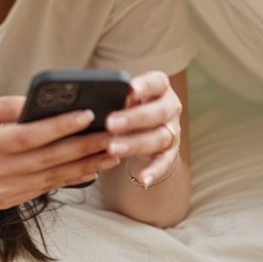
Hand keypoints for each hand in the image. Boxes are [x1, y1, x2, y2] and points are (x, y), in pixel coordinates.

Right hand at [0, 97, 121, 209]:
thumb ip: (9, 106)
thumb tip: (45, 103)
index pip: (29, 136)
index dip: (60, 126)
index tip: (88, 114)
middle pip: (47, 160)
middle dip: (84, 147)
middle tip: (112, 134)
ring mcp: (1, 191)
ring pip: (51, 178)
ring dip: (84, 166)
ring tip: (110, 152)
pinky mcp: (6, 201)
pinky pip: (44, 188)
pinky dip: (69, 178)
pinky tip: (89, 167)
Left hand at [103, 71, 182, 186]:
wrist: (146, 124)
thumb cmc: (129, 104)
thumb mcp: (124, 94)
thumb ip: (115, 95)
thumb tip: (90, 100)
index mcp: (159, 87)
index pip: (156, 82)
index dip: (145, 85)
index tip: (130, 88)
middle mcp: (170, 107)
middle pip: (158, 111)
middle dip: (134, 118)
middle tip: (110, 123)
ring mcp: (172, 130)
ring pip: (159, 137)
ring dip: (135, 144)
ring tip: (112, 148)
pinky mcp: (171, 151)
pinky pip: (165, 162)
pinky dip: (155, 171)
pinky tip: (144, 179)